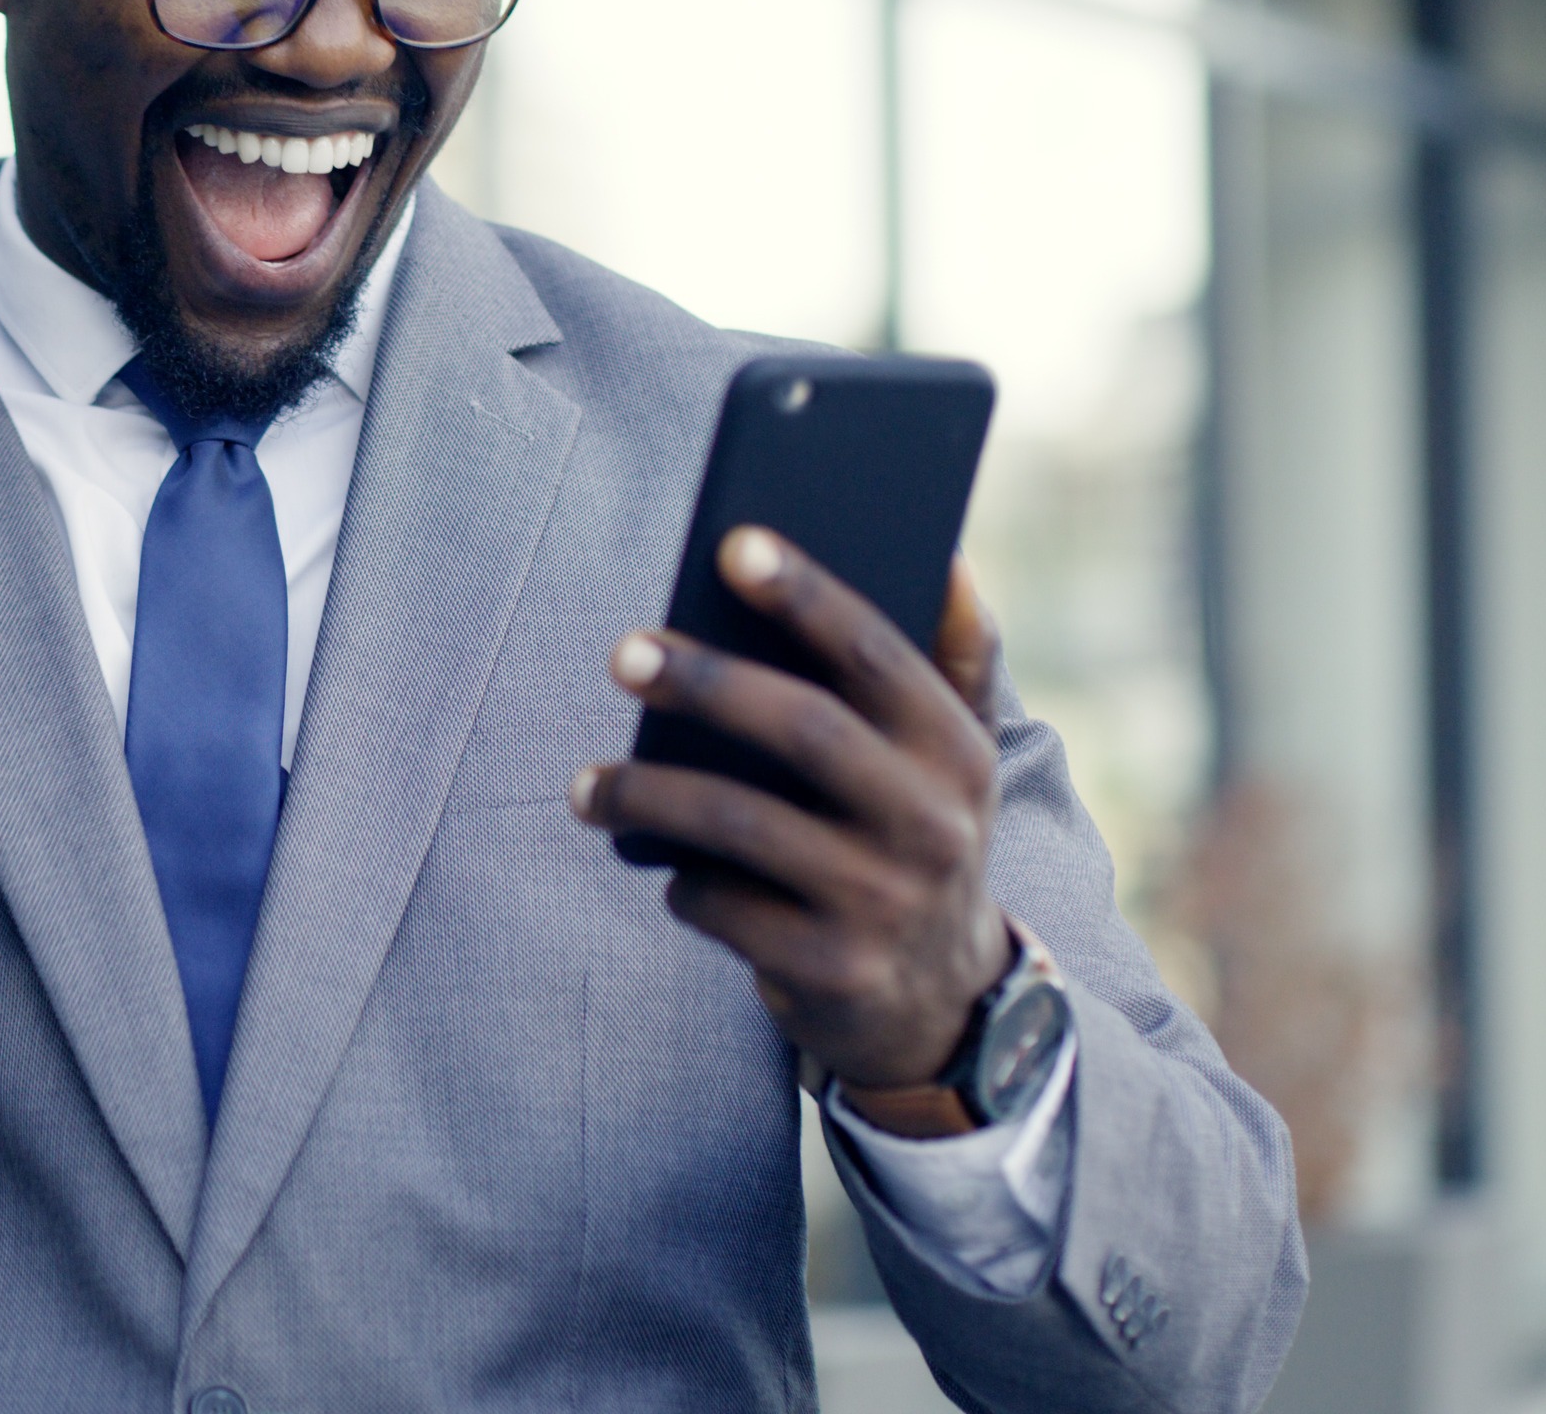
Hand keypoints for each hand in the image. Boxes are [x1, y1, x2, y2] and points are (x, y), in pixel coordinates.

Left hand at [568, 527, 1016, 1089]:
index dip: (808, 596)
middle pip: (803, 728)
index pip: (877, 654)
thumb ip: (960, 659)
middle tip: (624, 654)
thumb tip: (948, 556)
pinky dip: (679, 882)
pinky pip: (720, 905)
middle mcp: (932, 824)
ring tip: (586, 786)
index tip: (734, 546)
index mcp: (958, 751)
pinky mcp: (831, 969)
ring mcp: (882, 902)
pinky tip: (659, 868)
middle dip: (705, 682)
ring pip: (739, 823)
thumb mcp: (958, 758)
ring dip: (647, 794)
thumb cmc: (918, 837)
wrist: (939, 999)